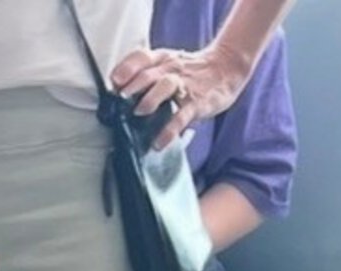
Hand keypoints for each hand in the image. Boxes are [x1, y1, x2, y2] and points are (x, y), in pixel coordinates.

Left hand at [108, 38, 248, 147]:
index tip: (114, 81)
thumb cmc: (191, 71)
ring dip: (150, 99)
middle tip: (120, 99)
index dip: (127, 68)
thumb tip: (118, 93)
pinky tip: (159, 143)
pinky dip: (169, 131)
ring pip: (165, 87)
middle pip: (149, 73)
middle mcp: (171, 69)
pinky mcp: (196, 103)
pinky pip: (181, 117)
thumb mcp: (169, 64)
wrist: (225, 69)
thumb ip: (147, 74)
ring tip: (139, 112)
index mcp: (162, 60)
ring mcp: (184, 86)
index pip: (141, 57)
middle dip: (133, 85)